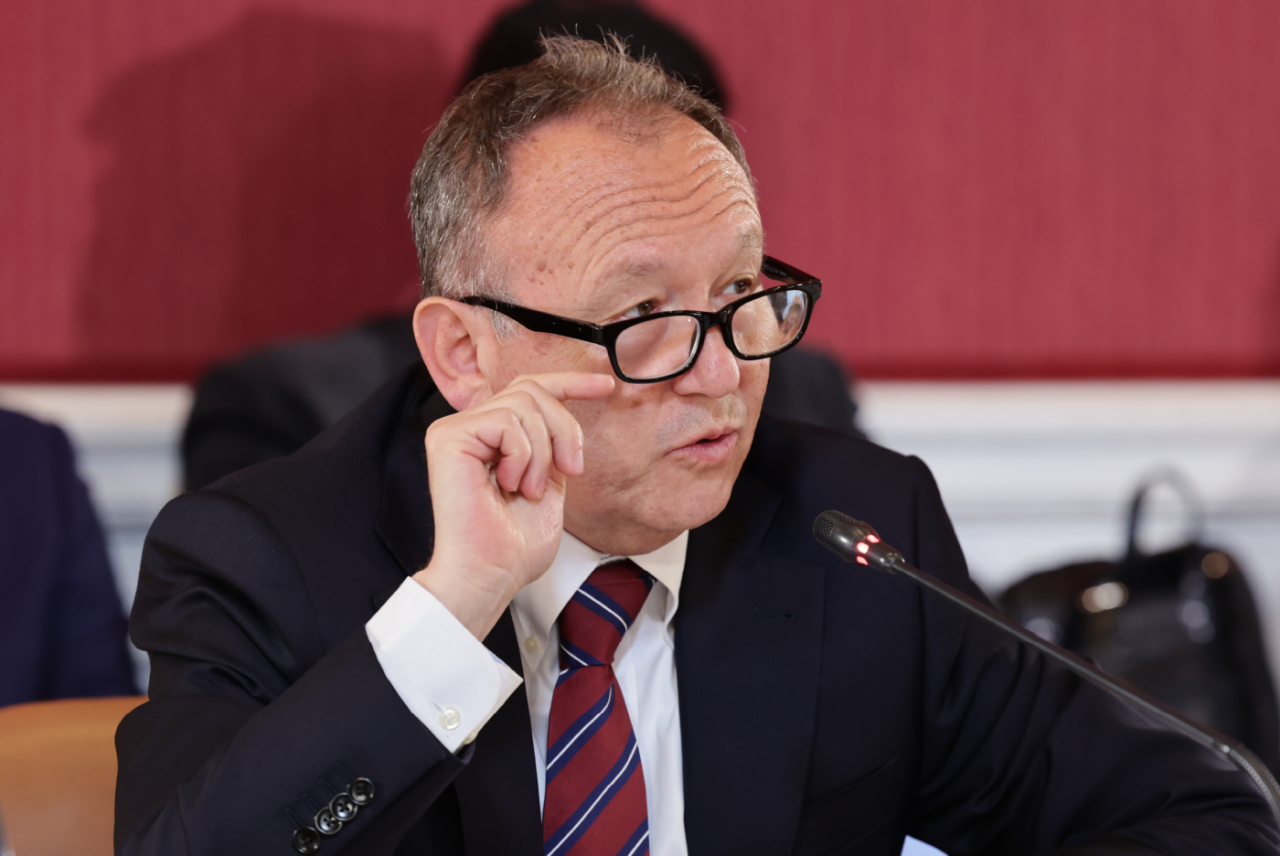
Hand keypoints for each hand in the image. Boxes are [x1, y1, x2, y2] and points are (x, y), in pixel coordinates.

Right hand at [412, 372, 614, 637]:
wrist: (492, 573)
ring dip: (542, 451)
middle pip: (532, 390)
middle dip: (564, 429)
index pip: (530, 389)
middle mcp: (470, 427)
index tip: (607, 385)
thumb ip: (551, 445)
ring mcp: (455, 430)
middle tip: (570, 470)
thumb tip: (566, 414)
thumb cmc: (514, 545)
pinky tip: (509, 484)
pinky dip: (522, 455)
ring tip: (529, 489)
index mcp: (493, 438)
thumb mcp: (548, 483)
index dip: (571, 382)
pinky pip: (505, 420)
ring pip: (523, 403)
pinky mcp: (447, 437)